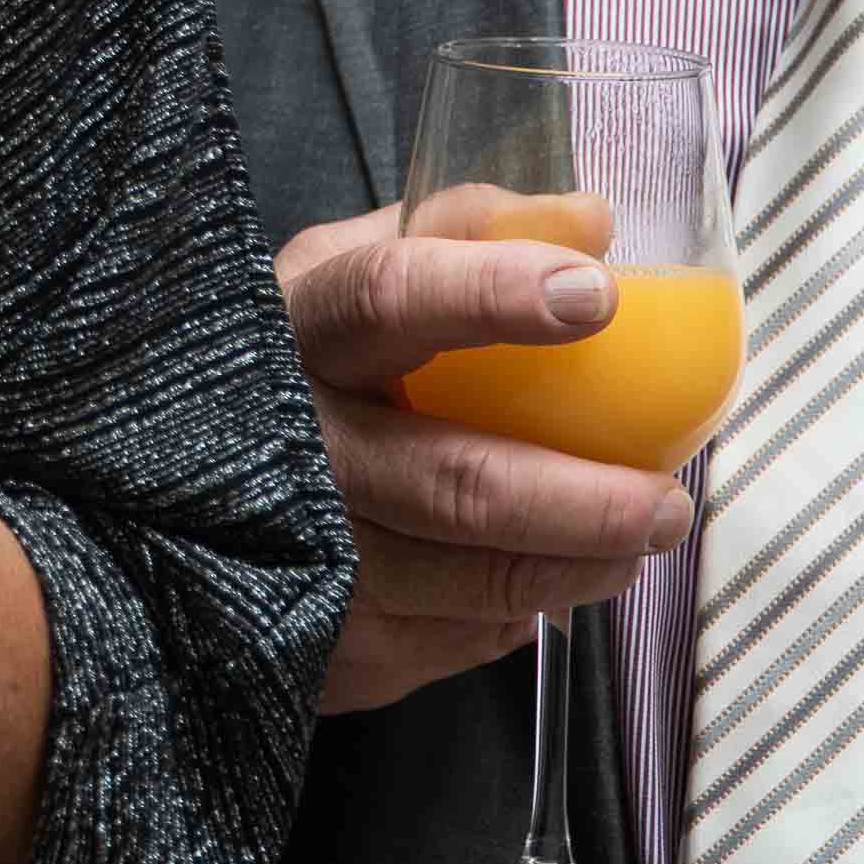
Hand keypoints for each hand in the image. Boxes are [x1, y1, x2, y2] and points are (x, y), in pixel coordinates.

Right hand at [277, 204, 692, 714]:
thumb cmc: (311, 360)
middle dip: (580, 500)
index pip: (383, 300)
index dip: (489, 297)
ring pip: (464, 581)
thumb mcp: (355, 270)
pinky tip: (534, 579)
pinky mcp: (318, 639)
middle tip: (665, 502)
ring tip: (634, 544)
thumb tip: (592, 223)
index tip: (595, 296)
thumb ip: (468, 232)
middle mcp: (283, 441)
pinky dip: (511, 614)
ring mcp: (292, 550)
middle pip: (446, 481)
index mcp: (294, 328)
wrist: (199, 473)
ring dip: (572, 569)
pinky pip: (450, 641)